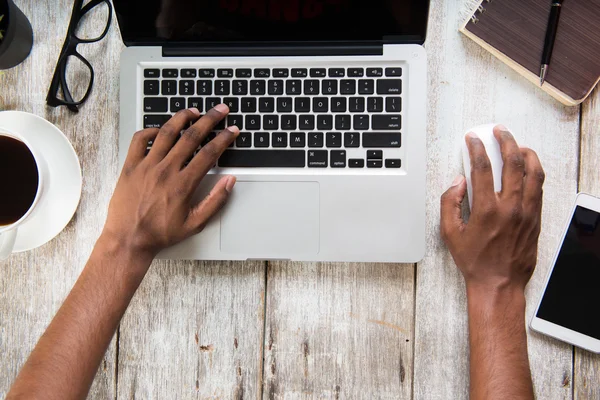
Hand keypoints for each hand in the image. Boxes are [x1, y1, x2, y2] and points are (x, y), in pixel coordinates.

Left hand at [102, 104, 238, 259]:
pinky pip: (139, 139)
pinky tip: (159, 129)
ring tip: (193, 110)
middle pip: (191, 136)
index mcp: (183, 184)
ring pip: (166, 132)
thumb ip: (215, 201)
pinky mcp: (130, 166)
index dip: (224, 139)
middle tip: (220, 110)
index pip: (209, 153)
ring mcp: (146, 165)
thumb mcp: (195, 223)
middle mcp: (166, 170)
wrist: (128, 239)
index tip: (232, 131)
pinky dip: (149, 130)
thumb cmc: (160, 233)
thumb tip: (229, 181)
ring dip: (182, 117)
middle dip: (209, 120)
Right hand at [440, 125, 545, 291]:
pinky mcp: (536, 218)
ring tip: (517, 145)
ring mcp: (527, 212)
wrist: (499, 283)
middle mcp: (511, 208)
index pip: (483, 168)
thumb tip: (457, 182)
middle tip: (499, 131)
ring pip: (534, 172)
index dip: (476, 148)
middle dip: (505, 141)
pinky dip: (534, 171)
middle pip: (513, 163)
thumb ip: (449, 203)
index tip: (473, 138)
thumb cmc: (475, 261)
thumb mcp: (450, 233)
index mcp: (487, 210)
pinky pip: (540, 187)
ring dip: (526, 153)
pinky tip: (527, 166)